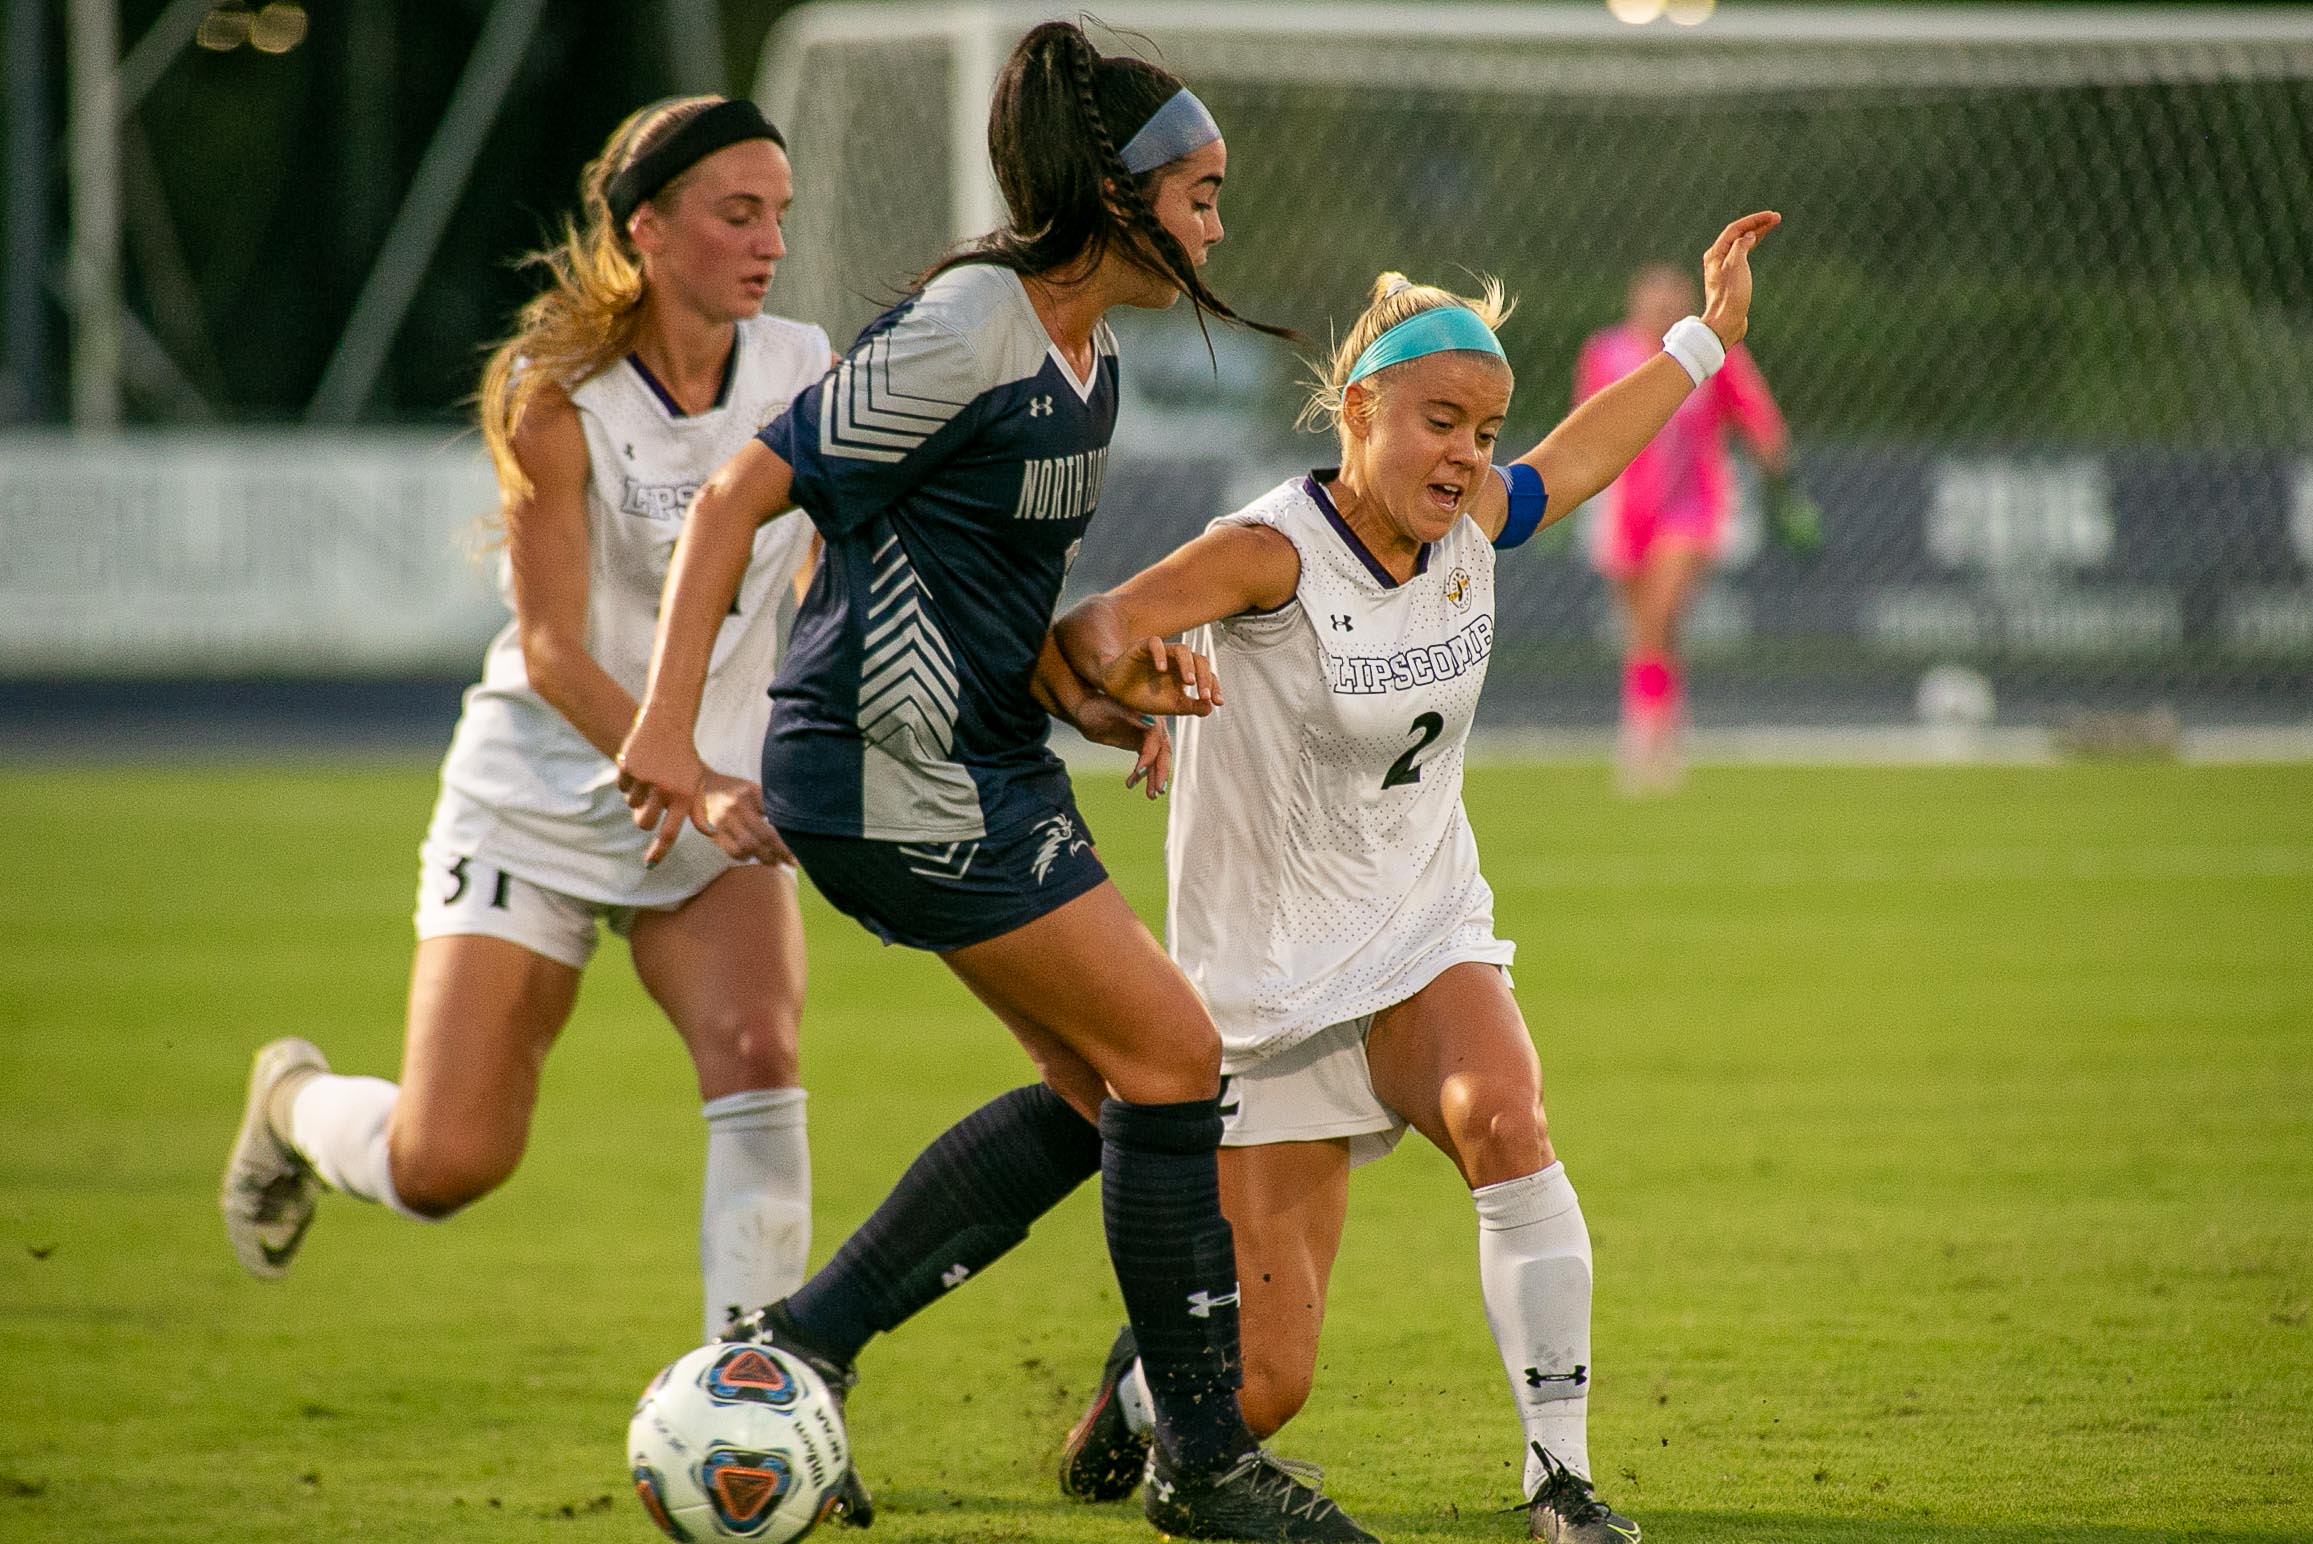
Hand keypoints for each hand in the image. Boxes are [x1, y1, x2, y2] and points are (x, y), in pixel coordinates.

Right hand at [616, 711, 707, 866]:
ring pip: (631, 804)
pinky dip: (627, 781)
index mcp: (684, 796)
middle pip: (644, 823)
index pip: (670, 832)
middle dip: (643, 819)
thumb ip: (699, 810)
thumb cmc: (685, 758)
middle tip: (648, 806)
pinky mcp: (628, 767)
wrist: (668, 724)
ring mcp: (645, 778)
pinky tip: (640, 766)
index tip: (649, 865)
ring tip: (648, 778)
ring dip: (636, 796)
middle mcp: (665, 790)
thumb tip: (709, 833)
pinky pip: (621, 787)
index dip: (659, 850)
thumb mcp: (697, 782)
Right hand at [697, 771, 795, 863]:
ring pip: (749, 846)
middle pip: (765, 834)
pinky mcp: (713, 831)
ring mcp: (723, 820)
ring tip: (775, 862)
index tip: (799, 847)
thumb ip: (767, 803)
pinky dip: (745, 857)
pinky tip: (752, 857)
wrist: (701, 784)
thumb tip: (789, 826)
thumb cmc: (733, 788)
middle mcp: (737, 806)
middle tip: (792, 862)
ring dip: (764, 857)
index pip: (775, 816)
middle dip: (781, 851)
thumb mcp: (752, 788)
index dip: (788, 835)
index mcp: (751, 792)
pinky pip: (732, 851)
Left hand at [1071, 692, 1173, 798]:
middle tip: (1158, 790)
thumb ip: (1131, 715)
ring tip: (1151, 796)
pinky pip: (1147, 761)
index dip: (1149, 756)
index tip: (1139, 772)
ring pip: (1156, 759)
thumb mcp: (1109, 708)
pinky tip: (1132, 784)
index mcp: (1150, 713)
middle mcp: (1153, 723)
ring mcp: (1148, 734)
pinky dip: (1144, 774)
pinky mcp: (1141, 743)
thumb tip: (1151, 722)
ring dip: (1154, 777)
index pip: (1155, 739)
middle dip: (1160, 771)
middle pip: (1162, 751)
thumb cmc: (1094, 706)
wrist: (1085, 710)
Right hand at [1100, 636, 1221, 717]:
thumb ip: (1192, 707)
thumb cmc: (1144, 697)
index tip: (1217, 702)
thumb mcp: (1172, 706)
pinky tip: (1161, 669)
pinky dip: (1160, 654)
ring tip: (1189, 682)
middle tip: (1204, 695)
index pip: (1206, 674)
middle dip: (1205, 677)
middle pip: (1199, 659)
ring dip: (1188, 665)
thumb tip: (1210, 708)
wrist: (1116, 693)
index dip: (1214, 686)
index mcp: (1185, 672)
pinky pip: (1155, 644)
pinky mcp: (1143, 647)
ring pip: (1181, 649)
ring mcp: (1161, 652)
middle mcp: (1176, 660)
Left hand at [1699, 210, 1780, 348]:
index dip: (1754, 220)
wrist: (1725, 323)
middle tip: (1776, 218)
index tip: (1772, 216)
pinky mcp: (1731, 278)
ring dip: (1755, 233)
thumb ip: (1741, 246)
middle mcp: (1717, 259)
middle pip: (1738, 235)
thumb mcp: (1736, 265)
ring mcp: (1723, 268)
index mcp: (1716, 253)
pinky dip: (1752, 246)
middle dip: (1757, 224)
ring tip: (1771, 225)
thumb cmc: (1730, 295)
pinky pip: (1742, 255)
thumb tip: (1748, 236)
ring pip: (1741, 244)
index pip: (1736, 229)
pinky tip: (1757, 242)